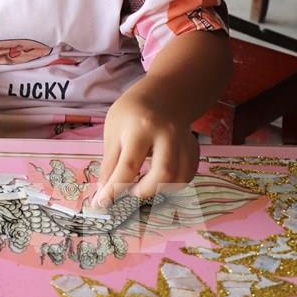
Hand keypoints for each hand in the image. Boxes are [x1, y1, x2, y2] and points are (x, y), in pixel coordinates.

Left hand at [91, 93, 198, 207]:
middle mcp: (167, 135)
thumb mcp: (113, 131)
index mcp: (141, 128)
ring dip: (160, 190)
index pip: (129, 166)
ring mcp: (184, 142)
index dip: (115, 189)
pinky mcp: (193, 149)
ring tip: (143, 186)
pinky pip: (188, 174)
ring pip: (180, 178)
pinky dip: (174, 184)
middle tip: (129, 192)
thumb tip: (103, 193)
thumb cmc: (131, 111)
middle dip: (144, 191)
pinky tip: (160, 179)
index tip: (102, 203)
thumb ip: (110, 163)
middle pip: (163, 174)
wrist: (163, 93)